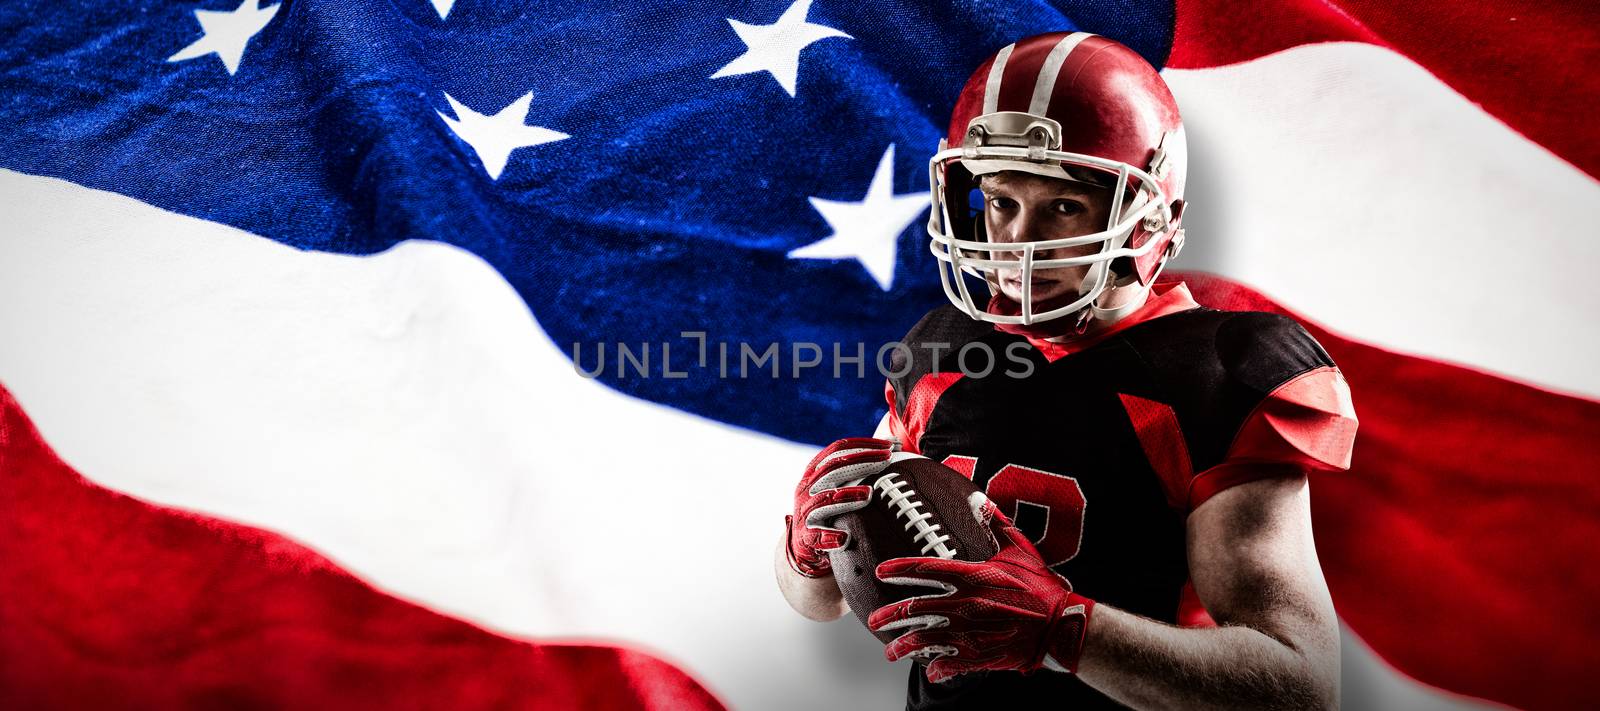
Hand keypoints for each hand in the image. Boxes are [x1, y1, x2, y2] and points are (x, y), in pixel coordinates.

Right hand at [785, 437, 893, 577]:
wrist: (805, 544)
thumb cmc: (830, 509)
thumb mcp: (838, 484)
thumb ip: (860, 466)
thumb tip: (894, 443)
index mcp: (815, 471)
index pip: (838, 449)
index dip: (863, 445)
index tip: (890, 445)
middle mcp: (807, 487)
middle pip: (833, 468)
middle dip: (862, 462)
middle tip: (887, 460)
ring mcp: (805, 511)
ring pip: (824, 499)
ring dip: (846, 495)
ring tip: (869, 494)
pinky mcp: (805, 536)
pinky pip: (816, 536)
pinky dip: (829, 536)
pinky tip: (845, 538)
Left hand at [868, 500, 1093, 682]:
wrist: (1061, 626)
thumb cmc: (1041, 587)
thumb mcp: (1019, 549)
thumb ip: (995, 524)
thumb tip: (978, 500)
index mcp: (972, 575)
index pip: (925, 567)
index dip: (899, 569)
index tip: (881, 571)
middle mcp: (965, 603)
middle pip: (914, 608)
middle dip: (888, 616)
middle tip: (874, 620)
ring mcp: (970, 631)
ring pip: (924, 639)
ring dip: (902, 646)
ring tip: (891, 651)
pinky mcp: (979, 655)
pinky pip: (947, 663)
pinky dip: (934, 667)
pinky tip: (928, 669)